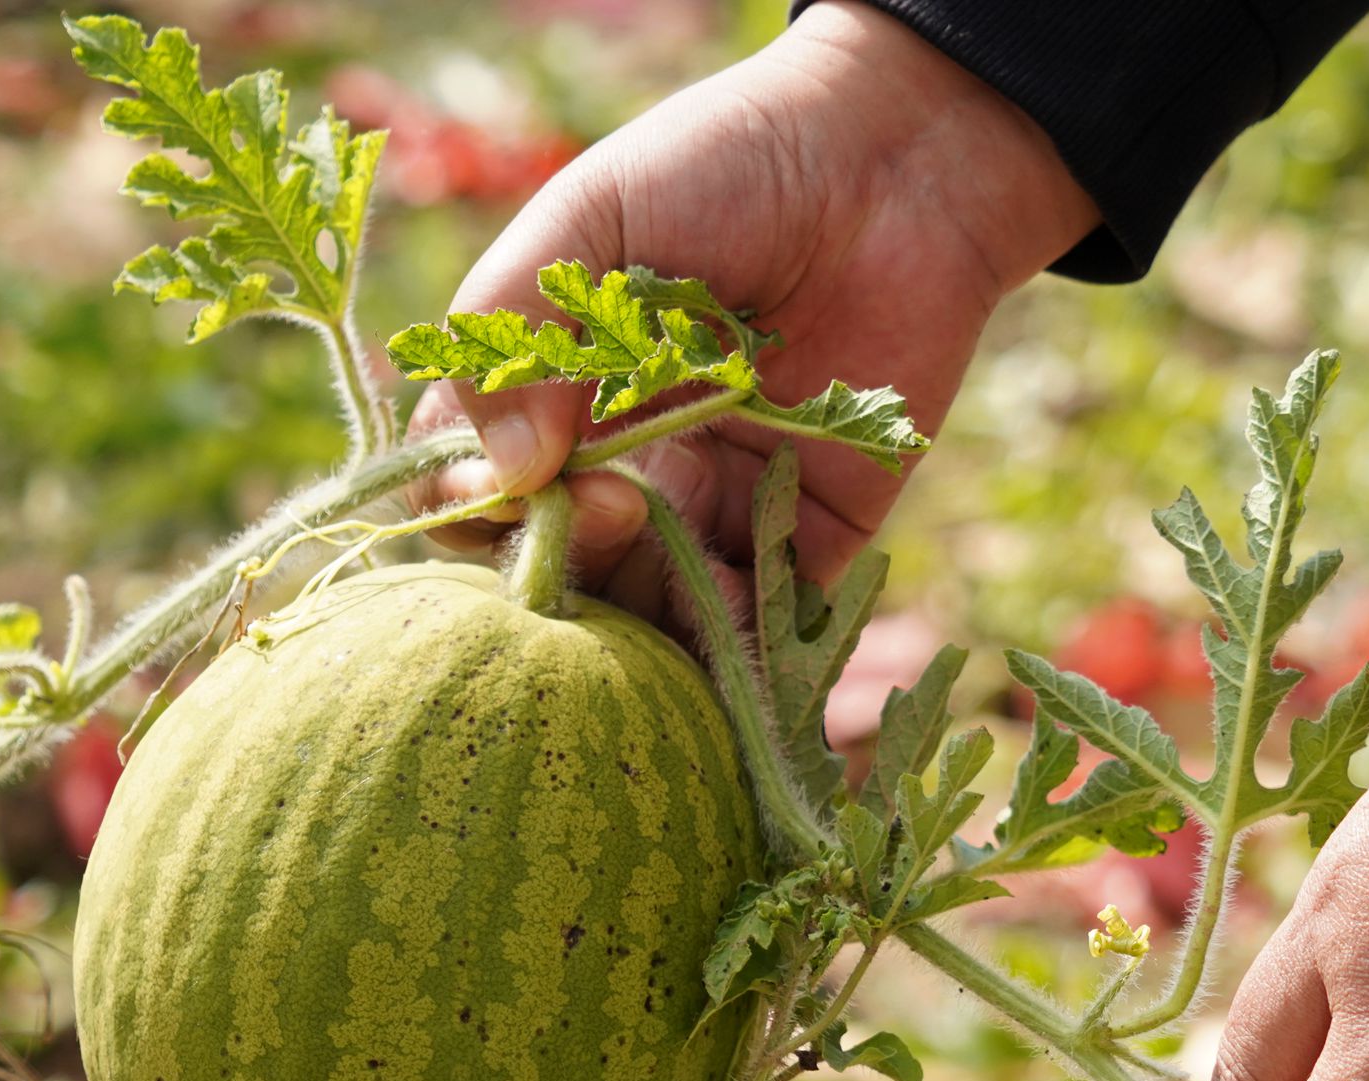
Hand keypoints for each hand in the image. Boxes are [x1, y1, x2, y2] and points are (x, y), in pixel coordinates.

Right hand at [414, 0, 1096, 612]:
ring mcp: (713, 504)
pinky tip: (727, 599)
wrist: (895, 154)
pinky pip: (755, 622)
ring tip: (660, 530)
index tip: (519, 477)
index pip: (474, 487)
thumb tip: (513, 469)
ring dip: (638, 606)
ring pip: (643, 610)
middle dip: (563, 560)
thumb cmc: (729, 163)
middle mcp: (623, 462)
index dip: (473, 505)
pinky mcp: (807, 532)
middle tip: (614, 499)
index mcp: (554, 393)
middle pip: (554, 565)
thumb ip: (518, 325)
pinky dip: (731, 638)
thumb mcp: (592, 219)